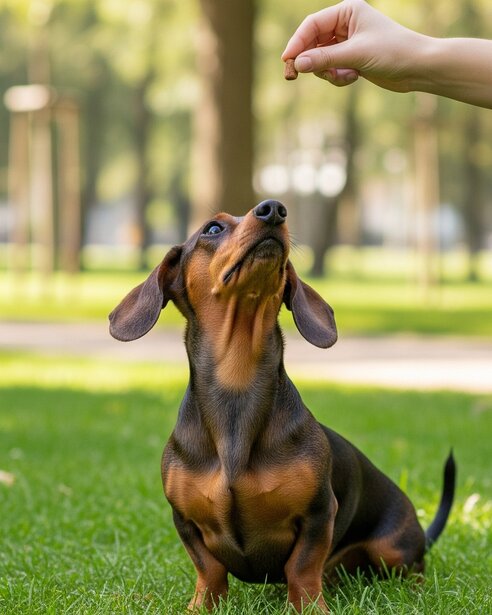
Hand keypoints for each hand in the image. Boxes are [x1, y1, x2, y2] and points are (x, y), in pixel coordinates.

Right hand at [281, 0, 426, 91]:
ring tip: (343, 77)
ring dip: (327, 72)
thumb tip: (297, 64)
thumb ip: (324, 59)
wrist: (417, 68)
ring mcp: (347, 43)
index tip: (287, 61)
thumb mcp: (355, 55)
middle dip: (309, 61)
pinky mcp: (351, 60)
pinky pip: (331, 70)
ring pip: (320, 59)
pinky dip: (337, 77)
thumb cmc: (392, 52)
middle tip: (294, 77)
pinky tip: (353, 79)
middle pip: (312, 43)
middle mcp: (345, 24)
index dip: (297, 43)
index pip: (312, 25)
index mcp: (347, 11)